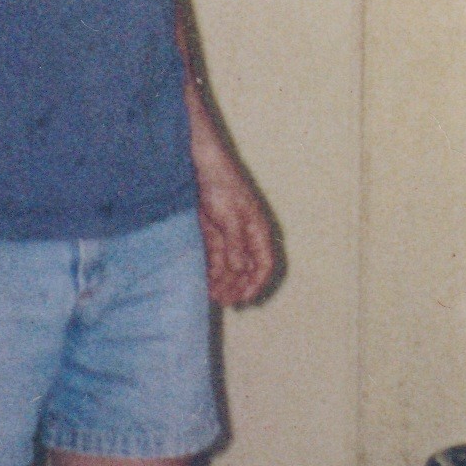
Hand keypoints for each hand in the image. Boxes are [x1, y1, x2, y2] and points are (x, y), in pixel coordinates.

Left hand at [196, 156, 281, 308]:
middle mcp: (246, 236)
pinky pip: (215, 258)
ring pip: (230, 266)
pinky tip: (203, 281)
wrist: (201, 164)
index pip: (264, 264)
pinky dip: (211, 270)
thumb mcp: (230, 217)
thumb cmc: (222, 186)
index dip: (256, 283)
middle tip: (223, 301)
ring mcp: (229, 235)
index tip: (244, 300)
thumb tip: (241, 270)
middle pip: (247, 269)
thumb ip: (236, 245)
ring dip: (223, 282)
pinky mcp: (212, 233)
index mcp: (257, 231)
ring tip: (211, 295)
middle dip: (238, 286)